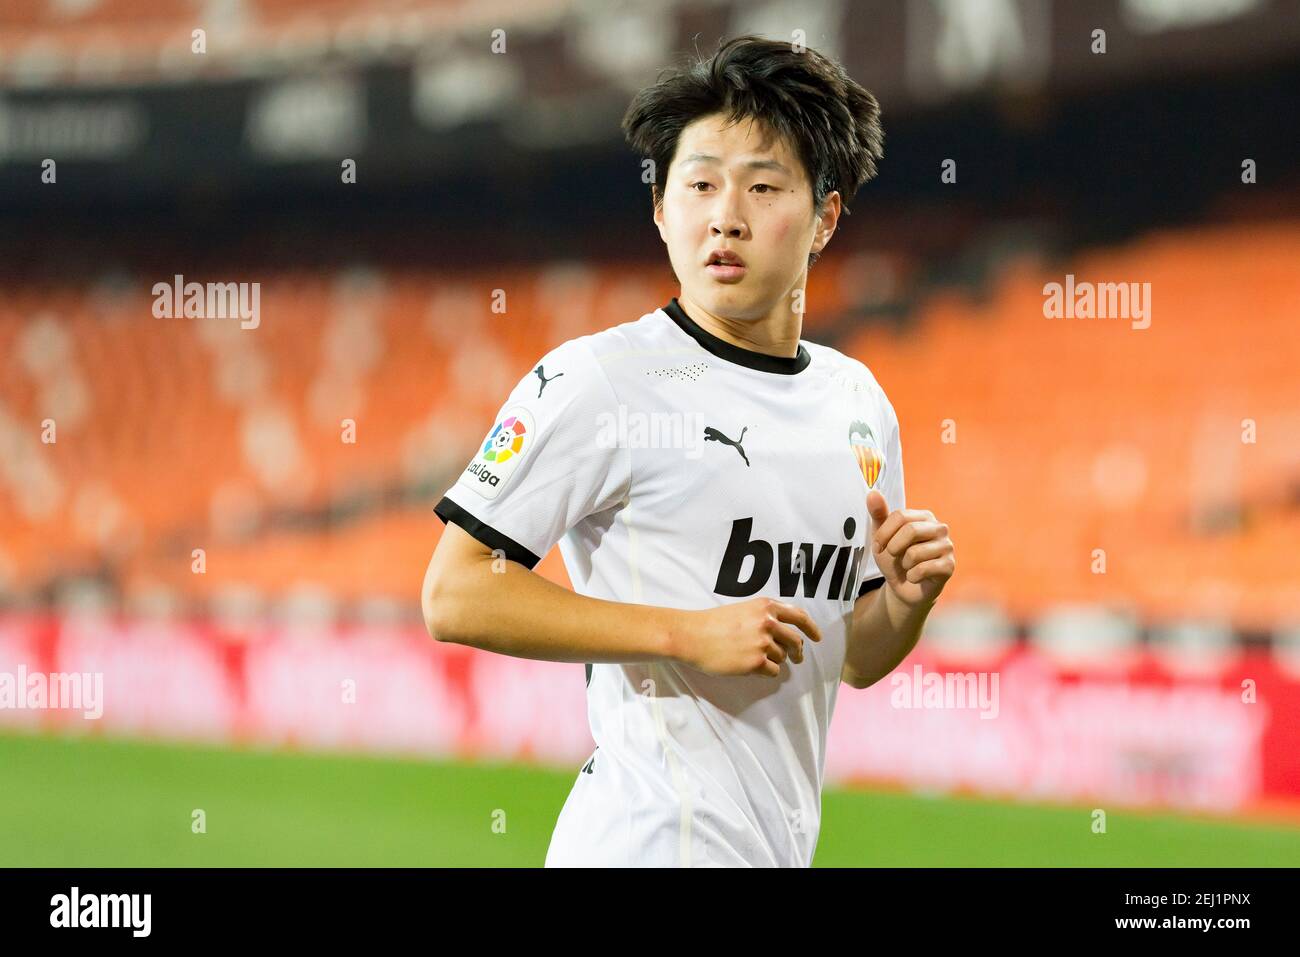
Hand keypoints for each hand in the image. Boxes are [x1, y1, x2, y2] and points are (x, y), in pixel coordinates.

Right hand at [673, 598, 821, 677]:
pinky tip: (749, 667)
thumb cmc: (713, 623)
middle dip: (798, 652)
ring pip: (782, 658)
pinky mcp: (756, 662)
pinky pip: (772, 672)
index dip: (811, 629)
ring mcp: (763, 643)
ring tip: (752, 657)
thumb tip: (784, 633)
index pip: (799, 617)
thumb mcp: (743, 610)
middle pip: (796, 641)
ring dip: (773, 660)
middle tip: (796, 658)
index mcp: (766, 607)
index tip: (817, 638)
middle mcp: (768, 622)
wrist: (692, 636)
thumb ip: (764, 616)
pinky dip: (764, 672)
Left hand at [866, 490, 954, 607]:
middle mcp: (940, 528)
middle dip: (893, 547)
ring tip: (907, 566)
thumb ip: (878, 514)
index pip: (900, 516)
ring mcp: (947, 547)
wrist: (904, 588)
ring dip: (903, 564)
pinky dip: (912, 576)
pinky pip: (923, 569)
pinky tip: (915, 576)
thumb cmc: (894, 559)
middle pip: (911, 530)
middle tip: (891, 556)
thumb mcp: (882, 537)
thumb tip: (872, 492)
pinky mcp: (949, 566)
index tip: (878, 546)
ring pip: (915, 552)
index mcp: (924, 517)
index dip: (884, 533)